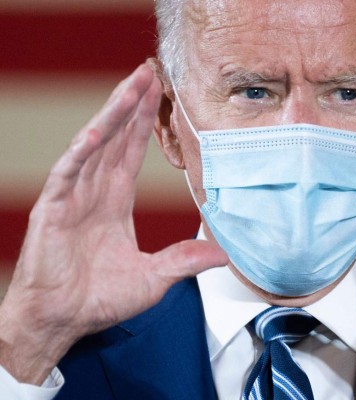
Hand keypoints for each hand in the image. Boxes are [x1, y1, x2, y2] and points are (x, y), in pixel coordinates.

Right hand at [0, 64, 227, 384]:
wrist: (61, 321)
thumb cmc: (99, 300)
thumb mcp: (153, 277)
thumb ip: (185, 260)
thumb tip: (223, 254)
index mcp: (115, 202)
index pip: (131, 152)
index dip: (144, 123)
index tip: (158, 95)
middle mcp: (94, 193)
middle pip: (116, 138)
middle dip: (132, 104)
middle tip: (149, 71)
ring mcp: (73, 197)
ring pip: (95, 146)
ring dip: (113, 114)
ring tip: (131, 84)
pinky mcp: (54, 210)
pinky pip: (69, 174)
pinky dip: (82, 152)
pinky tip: (98, 130)